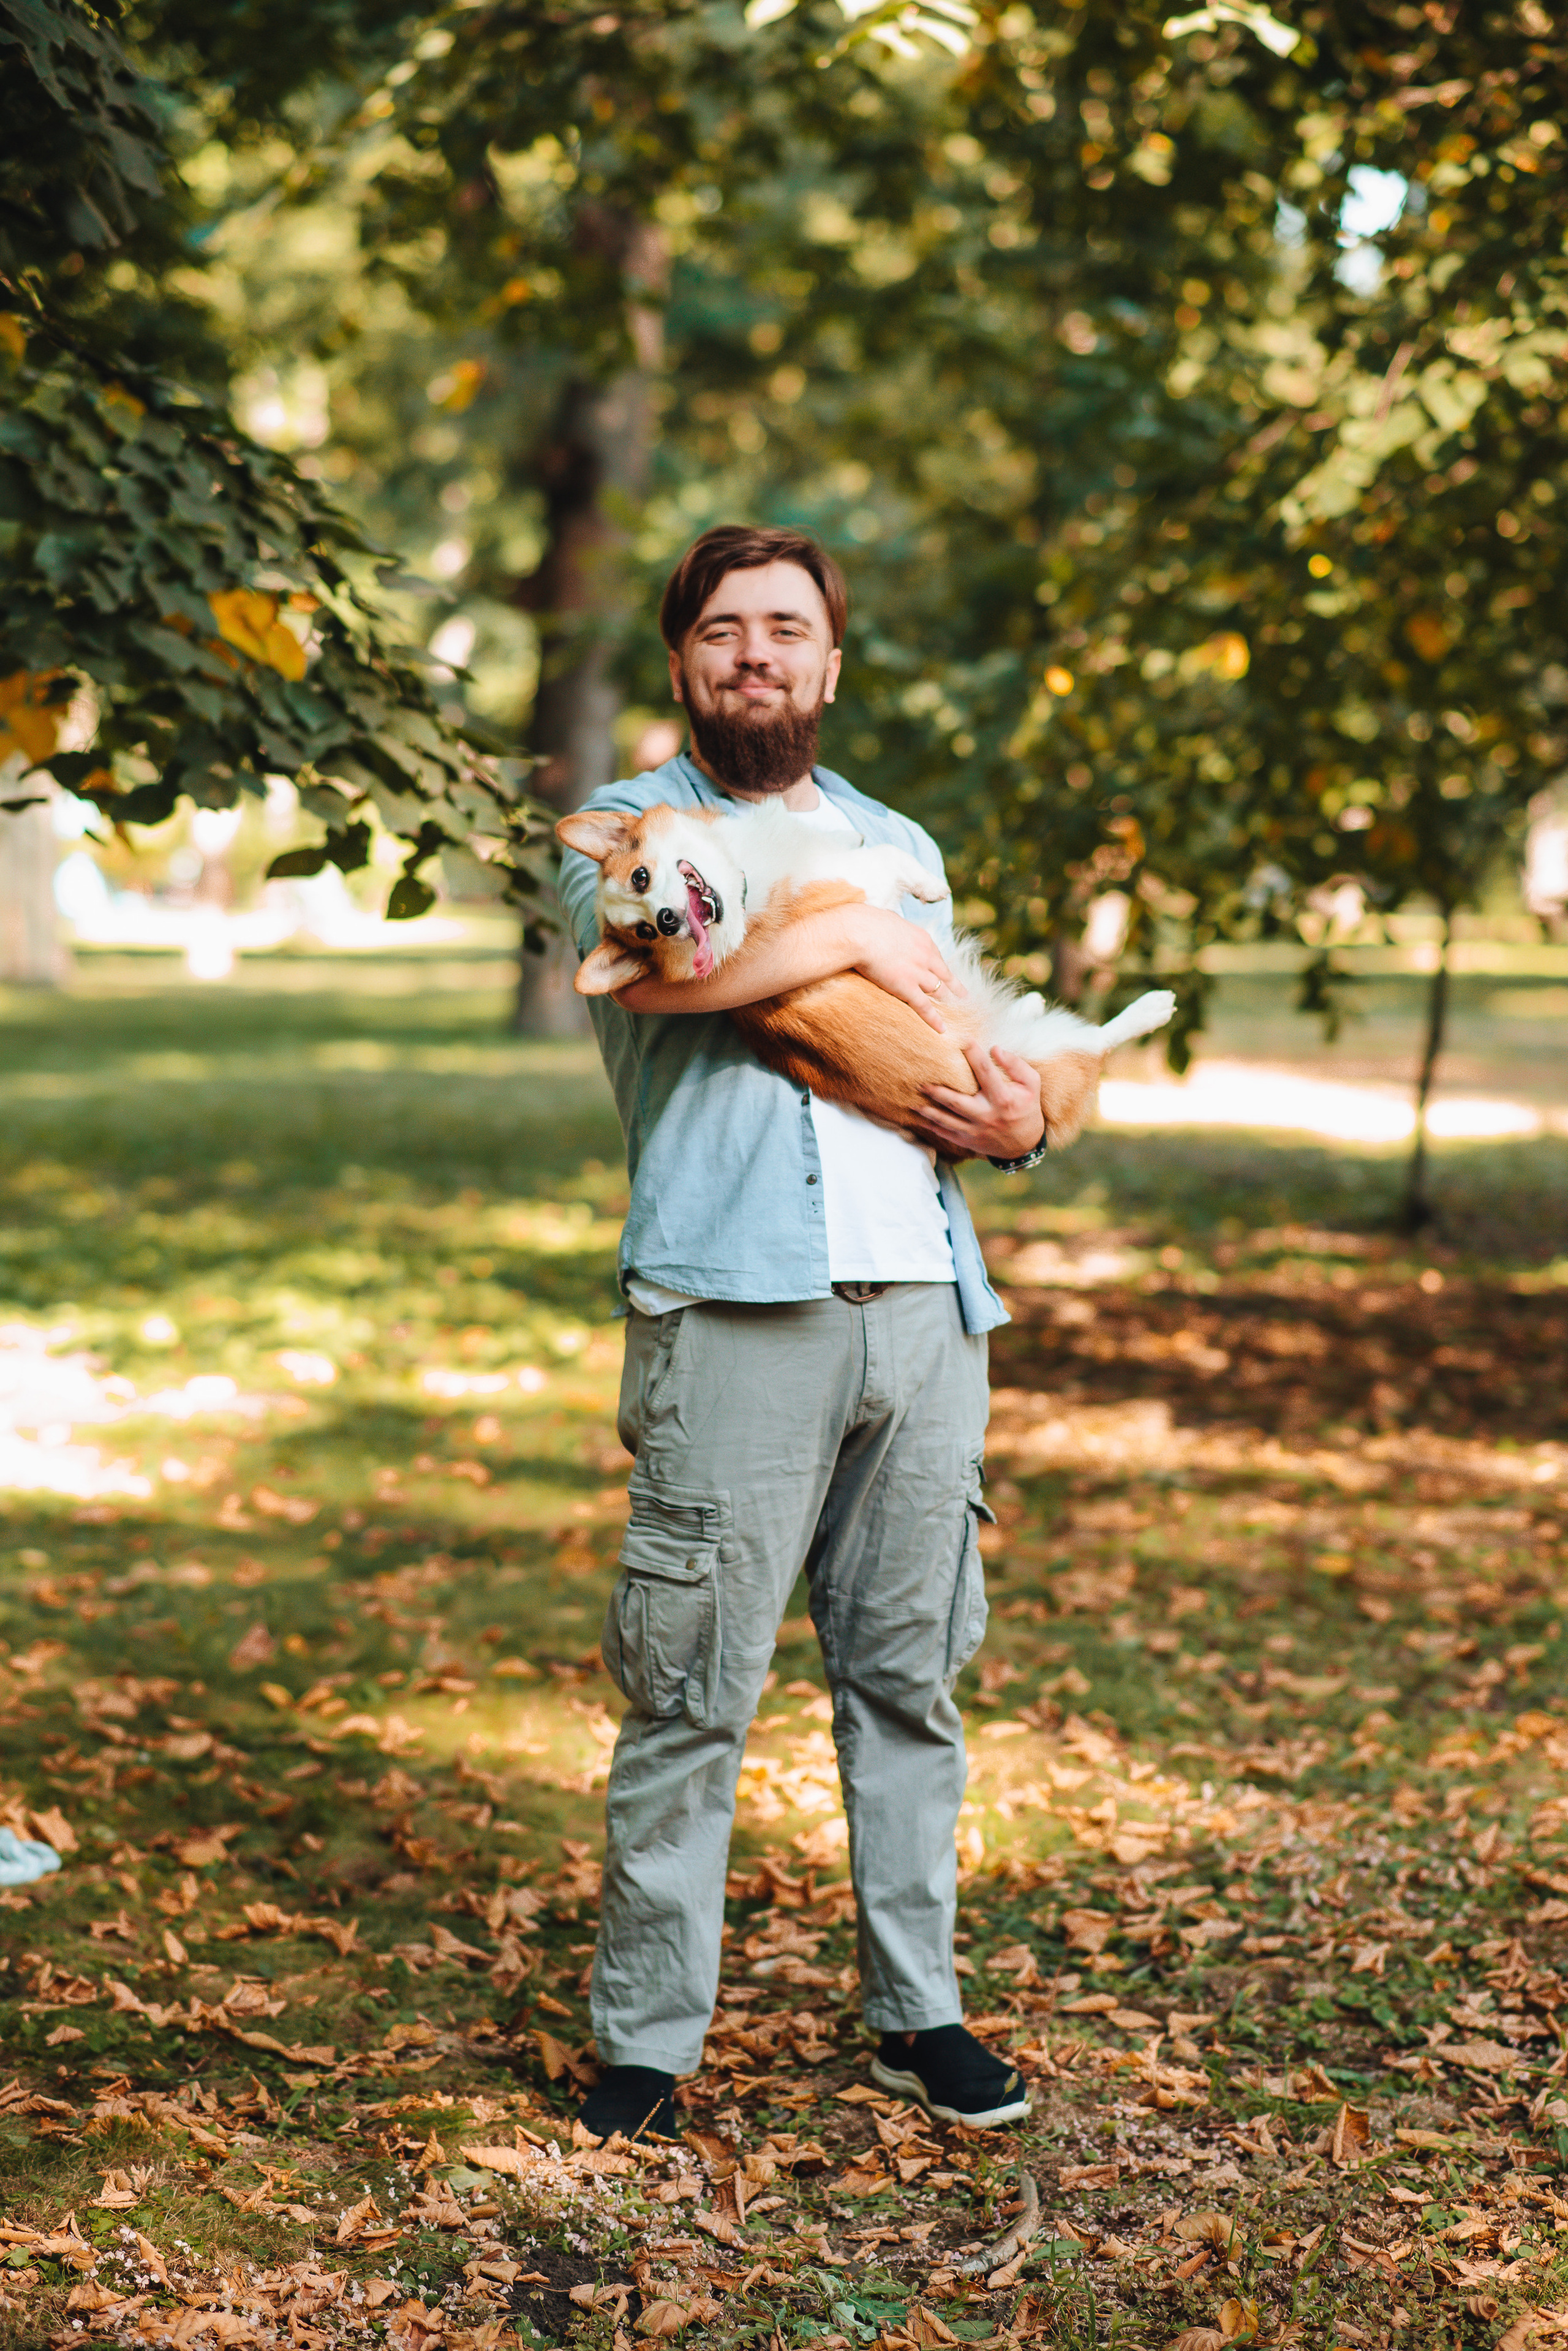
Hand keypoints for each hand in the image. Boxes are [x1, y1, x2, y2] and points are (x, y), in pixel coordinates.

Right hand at [848, 907, 958, 1032]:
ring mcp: (918, 973)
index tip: (945, 975)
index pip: (937, 956)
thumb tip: (889, 926)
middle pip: (945, 975)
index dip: (941, 968)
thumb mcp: (889, 920)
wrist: (860, 933)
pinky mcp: (907, 988)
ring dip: (947, 1003)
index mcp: (923, 939)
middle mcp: (926, 956)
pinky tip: (942, 1029)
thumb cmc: (867, 924)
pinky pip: (924, 1007)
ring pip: (939, 991)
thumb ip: (895, 928)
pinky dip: (934, 1019)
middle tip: (963, 996)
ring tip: (956, 1014)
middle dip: (955, 987)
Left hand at [917, 1042, 1044, 1160]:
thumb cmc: (1026, 1107)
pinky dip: (930, 1126)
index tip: (961, 1038)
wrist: (1024, 1144)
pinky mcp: (967, 1141)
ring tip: (911, 1098)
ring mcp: (975, 1130)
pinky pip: (945, 1133)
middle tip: (919, 1078)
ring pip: (946, 1119)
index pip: (985, 1072)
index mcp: (1003, 1099)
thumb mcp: (1032, 1085)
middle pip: (957, 1101)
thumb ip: (1016, 1065)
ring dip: (927, 1109)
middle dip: (937, 1090)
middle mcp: (987, 1115)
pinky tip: (916, 1116)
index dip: (974, 1054)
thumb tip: (995, 1049)